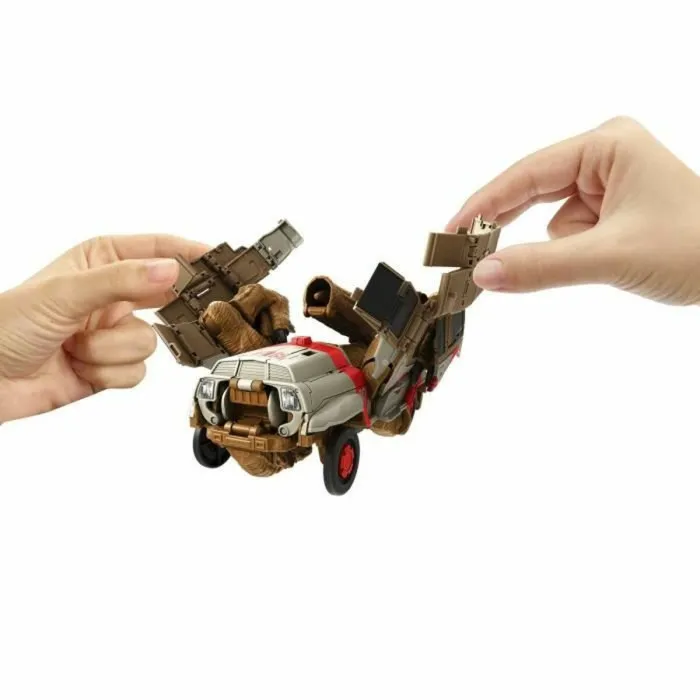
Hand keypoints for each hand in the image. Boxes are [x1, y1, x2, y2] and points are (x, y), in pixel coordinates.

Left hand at [0, 235, 208, 421]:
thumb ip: (123, 279)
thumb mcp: (67, 292)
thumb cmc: (7, 323)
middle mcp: (113, 294)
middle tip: (166, 313)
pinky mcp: (111, 365)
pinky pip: (138, 371)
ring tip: (79, 347)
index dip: (190, 255)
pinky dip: (109, 373)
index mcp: (102, 260)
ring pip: (150, 341)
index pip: (157, 249)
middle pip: (166, 298)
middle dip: (160, 312)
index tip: (221, 261)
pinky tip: (82, 367)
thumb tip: (170, 270)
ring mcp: (113, 331)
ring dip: (112, 350)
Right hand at [448, 117, 699, 303]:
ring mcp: (608, 184)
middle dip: (511, 225)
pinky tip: (602, 260)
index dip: (484, 204)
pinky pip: (568, 234)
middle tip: (467, 253)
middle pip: (533, 192)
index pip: (527, 173)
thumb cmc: (697, 247)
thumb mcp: (610, 256)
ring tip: (595, 259)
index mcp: (608, 144)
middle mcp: (605, 156)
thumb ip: (540, 266)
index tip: (450, 233)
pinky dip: (569, 253)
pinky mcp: (611, 211)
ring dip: (558, 247)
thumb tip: (483, 274)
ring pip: (550, 219)